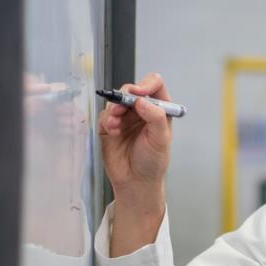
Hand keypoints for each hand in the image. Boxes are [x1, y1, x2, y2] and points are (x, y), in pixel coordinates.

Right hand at [98, 72, 173, 210]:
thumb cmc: (153, 162)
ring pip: (115, 101)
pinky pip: (104, 115)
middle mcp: (142, 111)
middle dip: (125, 96)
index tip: (139, 93)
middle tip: (122, 108)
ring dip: (114, 109)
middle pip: (131, 90)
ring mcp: (125, 118)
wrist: (136, 182)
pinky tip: (112, 131)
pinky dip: (107, 120)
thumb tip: (142, 100)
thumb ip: (155, 117)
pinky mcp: (109, 127)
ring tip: (116, 124)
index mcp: (159, 110)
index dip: (146, 84)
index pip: (155, 85)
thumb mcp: (161, 140)